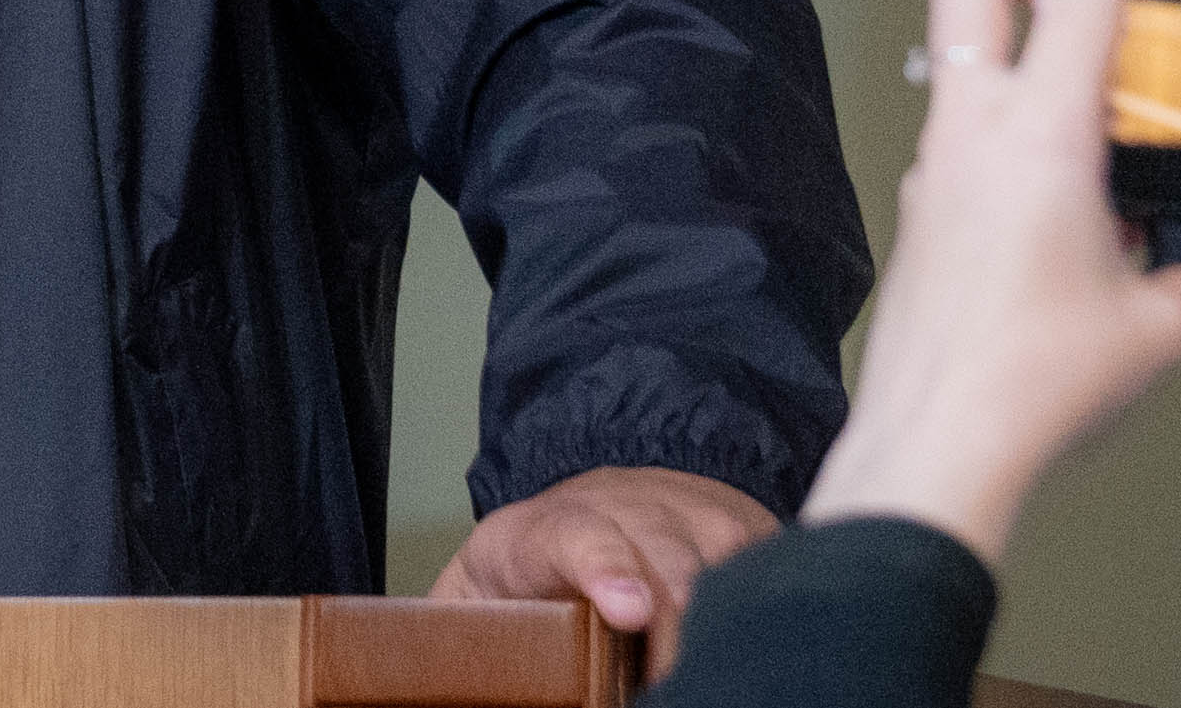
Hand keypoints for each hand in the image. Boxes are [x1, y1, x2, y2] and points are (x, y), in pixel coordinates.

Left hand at [431, 464, 773, 677]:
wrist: (607, 493)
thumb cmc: (536, 561)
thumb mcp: (479, 585)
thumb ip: (455, 626)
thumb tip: (412, 669)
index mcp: (550, 528)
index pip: (580, 538)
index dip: (606, 569)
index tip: (628, 609)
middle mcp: (633, 510)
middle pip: (669, 569)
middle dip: (675, 635)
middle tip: (668, 687)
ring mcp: (696, 518)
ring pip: (724, 576)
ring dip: (718, 633)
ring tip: (706, 677)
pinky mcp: (750, 534)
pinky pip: (768, 579)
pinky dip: (760, 620)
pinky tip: (747, 654)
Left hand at [801, 0, 1180, 566]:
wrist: (933, 447)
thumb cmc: (1036, 378)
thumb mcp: (1150, 332)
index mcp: (1039, 129)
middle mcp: (976, 127)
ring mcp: (940, 165)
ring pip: (960, 48)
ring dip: (1012, 24)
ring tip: (1091, 56)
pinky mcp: (927, 209)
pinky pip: (964, 122)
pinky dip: (1006, 106)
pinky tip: (1063, 162)